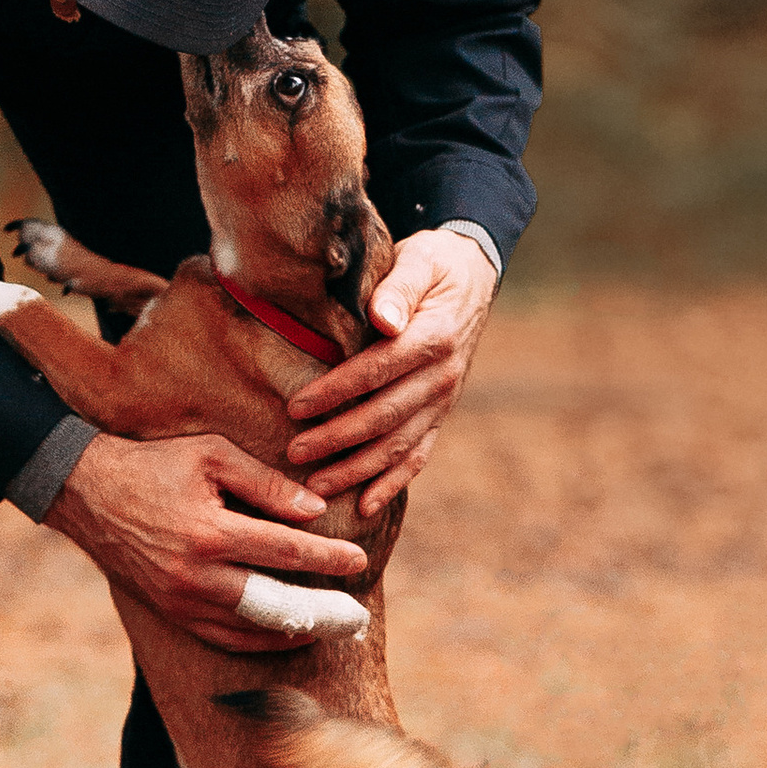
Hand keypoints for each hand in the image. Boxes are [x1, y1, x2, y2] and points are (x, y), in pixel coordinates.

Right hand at [46, 432, 369, 656]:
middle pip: (274, 604)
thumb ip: (265, 483)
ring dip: (294, 632)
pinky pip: (222, 637)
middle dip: (321, 612)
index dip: (327, 558)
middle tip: (356, 618)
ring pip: (249, 630)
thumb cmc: (154, 465)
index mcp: (209, 532)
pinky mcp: (170, 612)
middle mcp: (195, 575)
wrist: (87, 492)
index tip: (359, 561)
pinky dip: (257, 641)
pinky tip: (285, 636)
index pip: (285, 550)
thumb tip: (314, 510)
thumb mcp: (212, 454)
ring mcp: (180, 600)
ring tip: (331, 629)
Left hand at [283, 225, 498, 518]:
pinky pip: (419, 455)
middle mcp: (442, 376)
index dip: (336, 392)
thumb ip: (398, 289)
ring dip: (357, 470)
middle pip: (384, 416)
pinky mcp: (441, 413)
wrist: (472, 276)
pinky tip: (365, 505)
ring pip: (399, 445)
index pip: (377, 370)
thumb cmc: (433, 264)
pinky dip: (392, 483)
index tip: (296, 406)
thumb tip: (383, 318)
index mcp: (434, 338)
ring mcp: (444, 400)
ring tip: (316, 487)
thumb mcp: (419, 262)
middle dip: (337, 439)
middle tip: (294, 452)